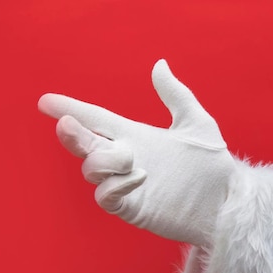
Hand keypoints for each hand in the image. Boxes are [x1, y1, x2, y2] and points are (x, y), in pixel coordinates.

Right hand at [38, 59, 235, 246]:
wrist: (227, 202)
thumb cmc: (213, 166)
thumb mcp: (196, 123)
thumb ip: (176, 96)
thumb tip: (159, 65)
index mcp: (136, 136)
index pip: (96, 120)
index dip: (71, 109)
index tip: (46, 102)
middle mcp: (126, 159)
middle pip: (85, 145)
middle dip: (72, 134)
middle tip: (67, 124)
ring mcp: (126, 185)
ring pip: (91, 170)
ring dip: (105, 161)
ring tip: (132, 159)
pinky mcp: (132, 207)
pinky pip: (106, 197)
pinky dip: (116, 185)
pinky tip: (140, 177)